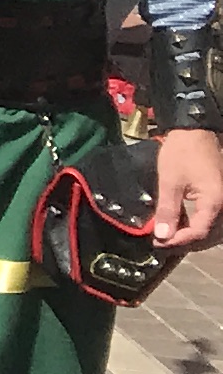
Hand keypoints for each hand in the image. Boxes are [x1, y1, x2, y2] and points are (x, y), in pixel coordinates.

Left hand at [153, 129, 222, 250]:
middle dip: (183, 240)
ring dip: (188, 232)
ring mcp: (222, 200)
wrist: (193, 130)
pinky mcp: (217, 196)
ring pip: (208, 226)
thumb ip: (167, 211)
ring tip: (165, 233)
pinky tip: (176, 221)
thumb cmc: (181, 154)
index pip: (199, 233)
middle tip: (160, 241)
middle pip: (206, 233)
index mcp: (215, 203)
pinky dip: (193, 222)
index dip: (178, 241)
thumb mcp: (170, 183)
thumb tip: (162, 236)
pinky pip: (208, 216)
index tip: (157, 243)